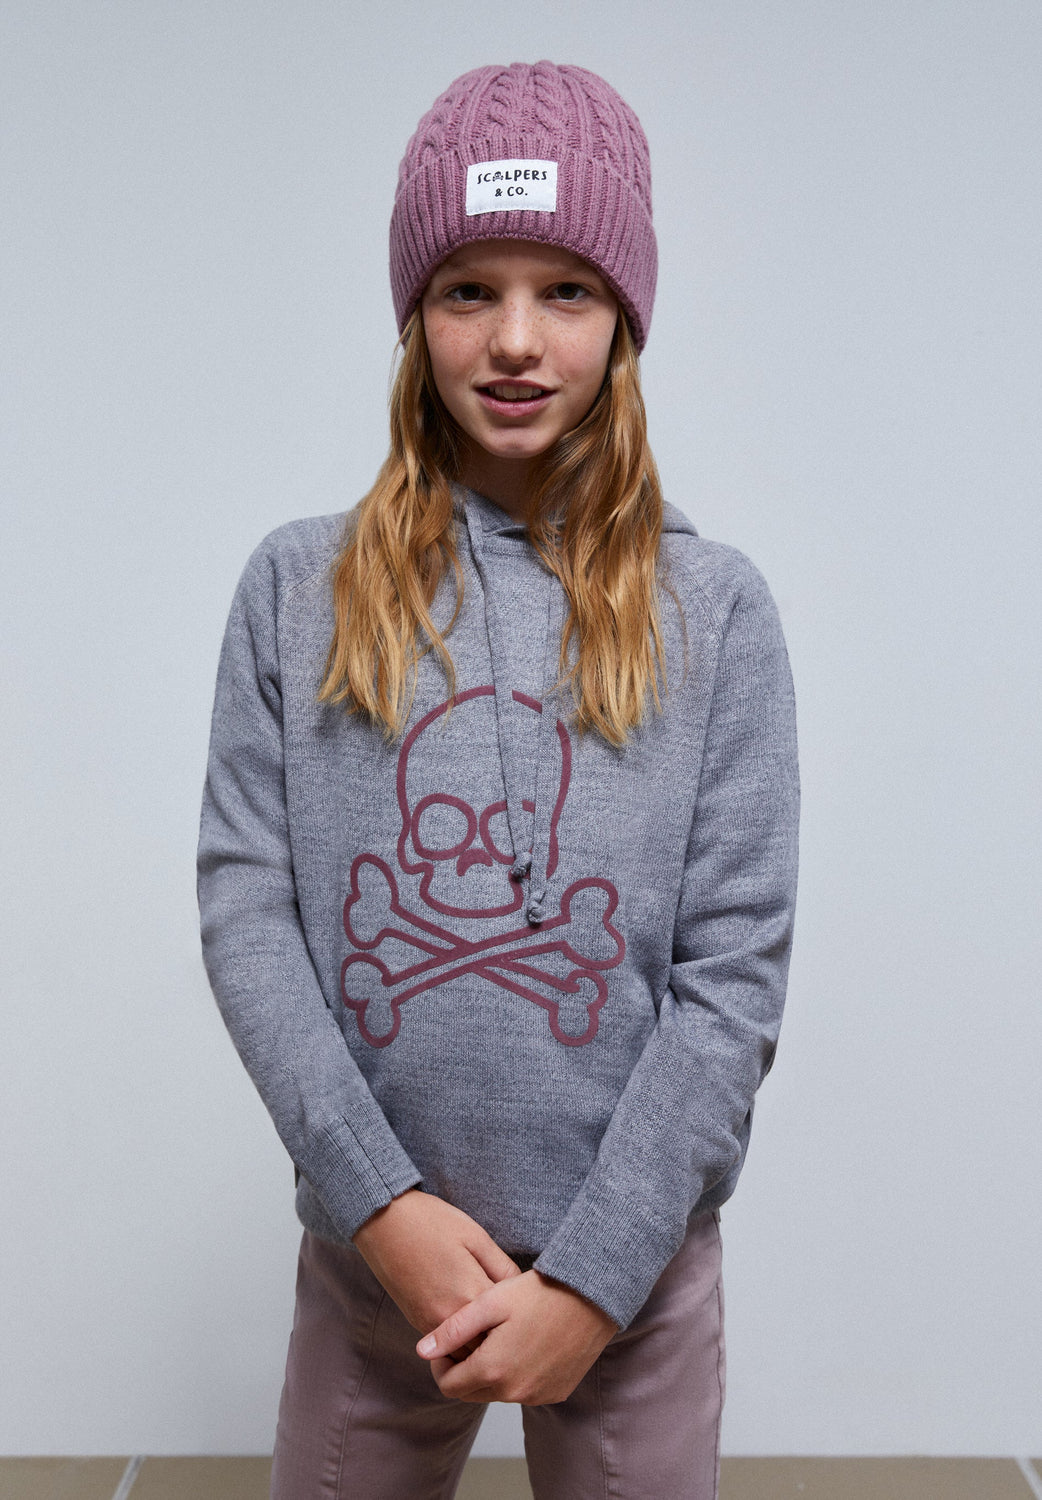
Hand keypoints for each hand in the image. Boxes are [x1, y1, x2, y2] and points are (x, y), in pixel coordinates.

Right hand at [352, 1189, 520, 1338]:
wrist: (383, 1221)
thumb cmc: (432, 1222)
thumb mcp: (476, 1236)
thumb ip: (502, 1267)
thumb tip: (521, 1290)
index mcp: (472, 1292)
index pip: (509, 1324)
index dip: (523, 1320)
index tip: (532, 1313)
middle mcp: (451, 1317)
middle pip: (488, 1347)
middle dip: (504, 1341)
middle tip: (519, 1329)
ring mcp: (431, 1324)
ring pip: (466, 1355)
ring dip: (481, 1348)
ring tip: (498, 1332)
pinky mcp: (418, 1322)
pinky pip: (446, 1348)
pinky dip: (461, 1345)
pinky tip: (473, 1328)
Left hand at [416, 1269, 617, 1405]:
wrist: (591, 1296)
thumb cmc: (538, 1292)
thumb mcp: (490, 1302)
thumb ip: (453, 1330)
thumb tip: (421, 1351)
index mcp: (493, 1370)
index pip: (448, 1386)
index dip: (440, 1365)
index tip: (446, 1344)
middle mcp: (514, 1392)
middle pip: (471, 1393)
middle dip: (464, 1370)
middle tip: (471, 1338)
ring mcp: (537, 1395)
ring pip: (498, 1393)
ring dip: (492, 1373)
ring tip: (500, 1337)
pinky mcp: (556, 1392)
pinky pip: (525, 1391)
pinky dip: (518, 1375)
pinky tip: (525, 1345)